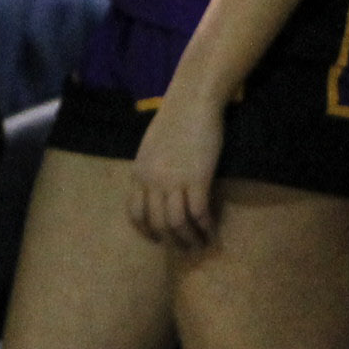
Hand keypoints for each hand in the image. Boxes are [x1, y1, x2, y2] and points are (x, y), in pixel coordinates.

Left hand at [129, 84, 224, 246]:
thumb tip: (157, 186)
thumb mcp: (151, 145)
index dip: (146, 231)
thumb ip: (151, 168)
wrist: (193, 100)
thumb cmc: (176, 117)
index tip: (157, 239)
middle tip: (184, 248)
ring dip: (189, 238)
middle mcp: (152, 182)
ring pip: (177, 223)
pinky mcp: (198, 179)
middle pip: (158, 223)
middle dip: (171, 240)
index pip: (136, 213)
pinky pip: (199, 213)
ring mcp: (174, 181)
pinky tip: (212, 232)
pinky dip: (205, 226)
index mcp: (139, 173)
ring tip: (200, 245)